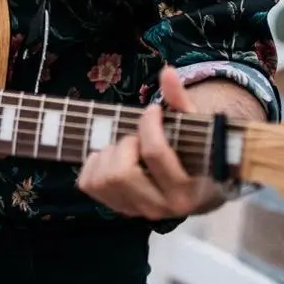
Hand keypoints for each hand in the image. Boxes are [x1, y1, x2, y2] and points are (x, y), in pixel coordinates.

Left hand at [77, 66, 220, 220]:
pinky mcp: (119, 208)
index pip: (154, 153)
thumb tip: (168, 72)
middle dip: (125, 144)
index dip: (148, 124)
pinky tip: (114, 156)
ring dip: (111, 154)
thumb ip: (180, 99)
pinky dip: (95, 163)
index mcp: (186, 189)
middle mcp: (162, 208)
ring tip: (127, 147)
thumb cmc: (193, 149)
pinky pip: (88, 183)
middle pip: (121, 173)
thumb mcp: (192, 125)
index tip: (153, 111)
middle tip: (137, 136)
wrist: (195, 184)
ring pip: (103, 180)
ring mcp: (138, 211)